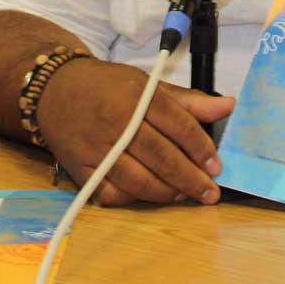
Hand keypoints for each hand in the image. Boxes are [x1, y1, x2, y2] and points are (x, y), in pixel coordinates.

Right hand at [35, 58, 234, 205]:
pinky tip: (149, 195)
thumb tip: (228, 106)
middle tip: (209, 192)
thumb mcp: (148, 83)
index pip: (178, 125)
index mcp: (137, 96)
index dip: (201, 148)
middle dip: (191, 179)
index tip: (216, 166)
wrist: (56, 89)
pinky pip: (111, 194)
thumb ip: (188, 100)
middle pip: (161, 157)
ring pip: (138, 181)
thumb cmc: (108, 86)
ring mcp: (96, 148)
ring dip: (167, 193)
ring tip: (184, 195)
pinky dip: (133, 199)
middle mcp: (116, 122)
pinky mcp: (80, 169)